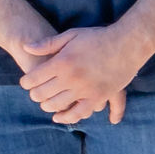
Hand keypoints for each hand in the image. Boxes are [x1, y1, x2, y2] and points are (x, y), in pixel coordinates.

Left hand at [23, 22, 148, 124]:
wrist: (128, 44)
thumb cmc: (99, 37)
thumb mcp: (72, 35)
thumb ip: (48, 43)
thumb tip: (26, 47)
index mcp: (62, 61)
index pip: (33, 79)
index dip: (26, 82)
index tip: (27, 82)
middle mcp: (71, 77)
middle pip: (41, 94)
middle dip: (35, 94)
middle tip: (36, 92)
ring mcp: (85, 89)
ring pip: (56, 105)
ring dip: (47, 105)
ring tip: (47, 102)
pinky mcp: (98, 97)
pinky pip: (78, 113)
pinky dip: (66, 118)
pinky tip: (59, 117)